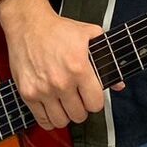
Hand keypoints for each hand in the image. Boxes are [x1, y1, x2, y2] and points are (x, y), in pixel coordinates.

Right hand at [0, 0, 124, 129]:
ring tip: (64, 103)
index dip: (95, 101)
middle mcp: (61, 82)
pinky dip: (48, 118)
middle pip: (79, 115)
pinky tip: (51, 108)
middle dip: (81, 108)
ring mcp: (43, 89)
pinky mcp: (27, 93)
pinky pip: (42, 120)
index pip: (95, 104)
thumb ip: (107, 59)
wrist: (28, 24)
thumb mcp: (89, 35)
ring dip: (65, 114)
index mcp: (79, 68)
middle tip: (77, 98)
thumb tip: (118, 84)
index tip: (91, 96)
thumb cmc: (58, 29)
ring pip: (61, 121)